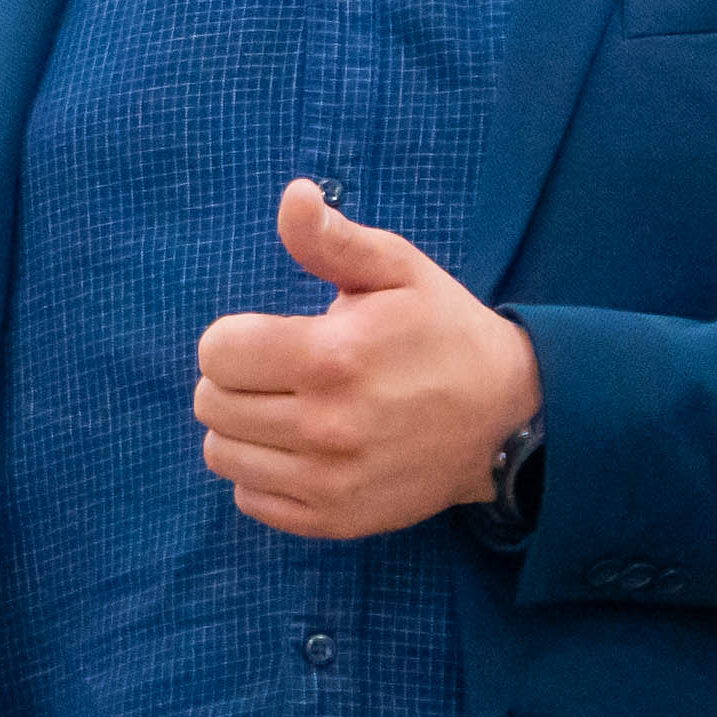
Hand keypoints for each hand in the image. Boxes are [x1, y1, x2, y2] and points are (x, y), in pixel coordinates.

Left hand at [189, 181, 538, 540]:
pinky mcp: (335, 519)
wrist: (505, 417)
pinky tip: (299, 449)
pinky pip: (249, 499)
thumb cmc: (443, 332)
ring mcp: (329, 481)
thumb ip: (334, 240)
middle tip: (279, 372)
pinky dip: (261, 473)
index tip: (268, 337)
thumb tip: (294, 196)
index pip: (216, 353)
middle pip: (210, 403)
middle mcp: (325, 426)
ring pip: (221, 454)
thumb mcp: (398, 270)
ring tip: (285, 409)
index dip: (234, 338)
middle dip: (234, 380)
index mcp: (333, 357)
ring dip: (240, 428)